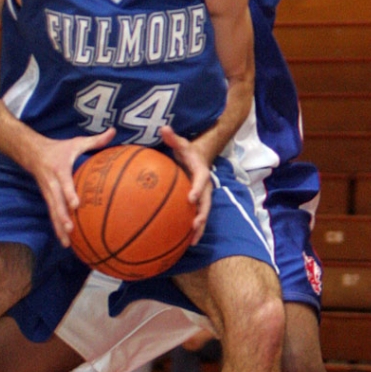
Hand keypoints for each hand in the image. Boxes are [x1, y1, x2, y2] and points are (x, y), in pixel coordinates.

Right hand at [28, 128, 115, 246]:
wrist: (31, 152)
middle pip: (56, 203)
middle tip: (71, 229)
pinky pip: (52, 215)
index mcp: (59, 170)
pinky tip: (65, 241)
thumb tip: (114, 132)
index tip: (76, 204)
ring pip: (52, 212)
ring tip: (67, 243)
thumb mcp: (76, 142)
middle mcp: (52, 183)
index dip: (69, 193)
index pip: (64, 183)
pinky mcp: (47, 199)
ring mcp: (48, 193)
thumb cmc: (59, 148)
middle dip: (62, 217)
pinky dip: (57, 228)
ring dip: (59, 227)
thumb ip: (95, 140)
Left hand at [159, 125, 211, 243]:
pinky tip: (184, 243)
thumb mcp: (181, 143)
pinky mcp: (198, 204)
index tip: (191, 198)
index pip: (201, 181)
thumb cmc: (187, 151)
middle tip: (194, 225)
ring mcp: (203, 197)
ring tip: (192, 241)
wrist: (199, 157)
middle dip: (202, 215)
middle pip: (206, 203)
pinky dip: (193, 231)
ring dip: (199, 228)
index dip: (198, 189)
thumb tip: (163, 128)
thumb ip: (173, 138)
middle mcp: (206, 187)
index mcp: (201, 172)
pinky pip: (196, 218)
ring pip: (203, 214)